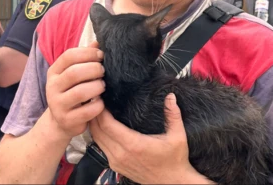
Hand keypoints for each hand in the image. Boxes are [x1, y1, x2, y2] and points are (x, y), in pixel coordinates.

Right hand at [46, 41, 104, 139]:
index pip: (69, 56)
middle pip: (74, 73)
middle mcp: (52, 87)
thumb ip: (84, 58)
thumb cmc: (72, 91)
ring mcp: (58, 105)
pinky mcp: (67, 120)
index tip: (100, 55)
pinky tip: (101, 102)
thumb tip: (98, 42)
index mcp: (54, 72)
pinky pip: (87, 111)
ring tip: (102, 86)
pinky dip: (98, 105)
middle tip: (103, 71)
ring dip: (97, 87)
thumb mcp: (74, 74)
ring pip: (80, 92)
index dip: (87, 53)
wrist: (61, 121)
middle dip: (94, 69)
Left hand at [89, 93, 212, 183]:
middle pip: (97, 130)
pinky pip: (100, 147)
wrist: (172, 182)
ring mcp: (116, 161)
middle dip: (94, 114)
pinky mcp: (115, 166)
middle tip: (97, 100)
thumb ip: (173, 115)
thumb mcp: (178, 136)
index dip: (101, 110)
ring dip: (94, 124)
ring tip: (97, 109)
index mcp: (133, 145)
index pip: (107, 124)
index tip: (102, 98)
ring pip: (96, 139)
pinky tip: (102, 125)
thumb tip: (171, 95)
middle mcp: (121, 154)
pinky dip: (98, 135)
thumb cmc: (175, 160)